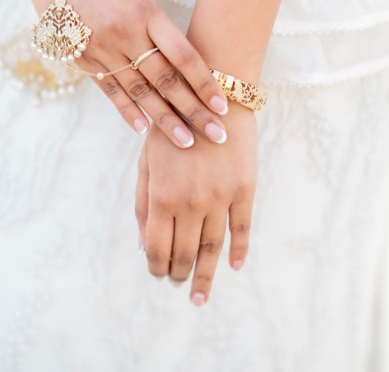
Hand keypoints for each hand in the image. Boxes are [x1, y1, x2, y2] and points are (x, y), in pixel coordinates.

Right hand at [25, 0, 228, 148]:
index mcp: (146, 13)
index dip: (205, 83)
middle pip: (166, 79)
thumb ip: (158, 30)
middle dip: (194, 110)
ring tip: (186, 141)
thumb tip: (185, 66)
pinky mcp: (83, 59)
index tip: (223, 107)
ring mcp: (102, 49)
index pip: (183, 56)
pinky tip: (143, 129)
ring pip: (140, 91)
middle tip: (218, 135)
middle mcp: (126, 33)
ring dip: (165, 119)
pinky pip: (110, 90)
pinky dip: (128, 110)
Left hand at [135, 105, 255, 305]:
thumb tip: (143, 246)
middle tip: (178, 284)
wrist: (214, 94)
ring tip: (200, 294)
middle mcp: (192, 201)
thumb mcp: (148, 161)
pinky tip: (235, 267)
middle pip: (185, 252)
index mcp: (163, 195)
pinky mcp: (245, 189)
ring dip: (205, 274)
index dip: (156, 267)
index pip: (158, 248)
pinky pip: (242, 228)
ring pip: (213, 248)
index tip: (158, 274)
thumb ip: (144, 204)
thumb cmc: (173, 126)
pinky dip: (239, 251)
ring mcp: (221, 197)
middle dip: (179, 273)